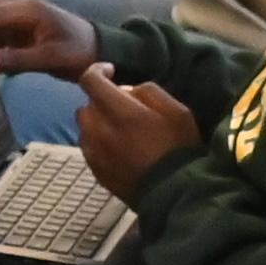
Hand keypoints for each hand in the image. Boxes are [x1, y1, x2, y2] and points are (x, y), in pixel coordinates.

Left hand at [74, 74, 202, 200]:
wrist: (176, 193)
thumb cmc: (180, 149)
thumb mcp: (177, 110)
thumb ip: (147, 92)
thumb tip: (125, 90)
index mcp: (120, 112)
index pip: (90, 81)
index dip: (97, 71)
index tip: (110, 71)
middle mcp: (100, 132)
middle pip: (85, 106)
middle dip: (100, 101)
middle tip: (123, 107)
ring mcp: (95, 154)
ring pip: (85, 128)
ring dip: (98, 123)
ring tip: (122, 130)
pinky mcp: (95, 171)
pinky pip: (89, 148)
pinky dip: (99, 143)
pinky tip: (120, 149)